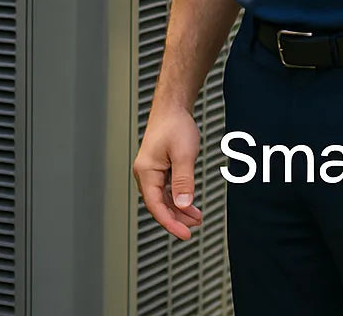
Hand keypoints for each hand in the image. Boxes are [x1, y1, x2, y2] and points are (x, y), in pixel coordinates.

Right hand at [133, 107, 205, 239]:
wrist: (173, 108)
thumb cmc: (175, 125)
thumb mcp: (184, 155)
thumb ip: (184, 182)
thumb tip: (182, 205)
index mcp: (146, 171)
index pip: (155, 206)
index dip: (170, 223)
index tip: (185, 234)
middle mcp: (145, 173)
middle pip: (158, 205)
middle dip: (177, 218)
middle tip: (195, 227)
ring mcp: (151, 171)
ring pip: (163, 199)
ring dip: (179, 210)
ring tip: (197, 217)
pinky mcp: (159, 168)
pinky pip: (167, 190)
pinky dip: (179, 199)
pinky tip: (190, 205)